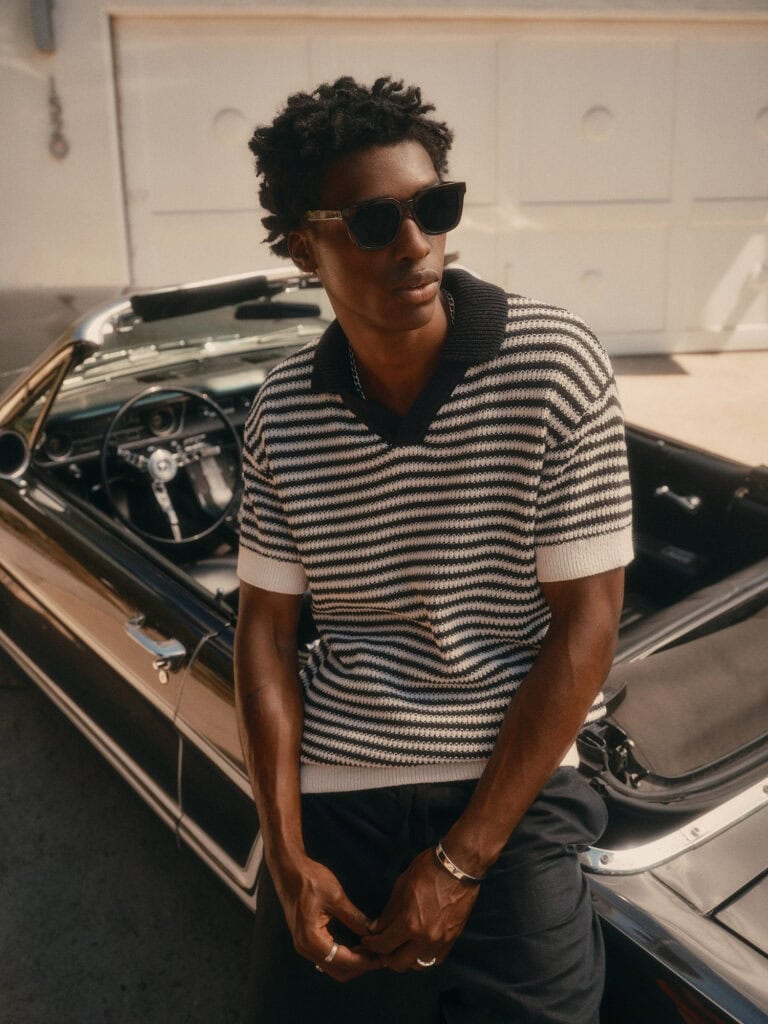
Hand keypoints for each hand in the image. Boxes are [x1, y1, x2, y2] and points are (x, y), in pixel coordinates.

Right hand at [273, 856, 382, 981]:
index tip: (383, 957)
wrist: (287, 868)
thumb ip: (354, 917)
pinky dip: (344, 955)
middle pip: (339, 971)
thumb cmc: (309, 879)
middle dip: (361, 966)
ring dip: (352, 962)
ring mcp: (304, 945)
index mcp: (311, 940)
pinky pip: (327, 956)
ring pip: (333, 966)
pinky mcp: (306, 939)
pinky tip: (357, 944)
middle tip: (381, 954)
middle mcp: (305, 948)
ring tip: (372, 950)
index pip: (344, 961)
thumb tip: (373, 932)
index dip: (365, 961)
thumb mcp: (335, 896)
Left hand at [360, 847, 478, 971]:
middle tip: (382, 946)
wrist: (459, 865)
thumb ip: (389, 912)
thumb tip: (376, 928)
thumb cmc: (427, 869)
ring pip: (418, 965)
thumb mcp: (401, 885)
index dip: (371, 945)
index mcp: (410, 923)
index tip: (366, 941)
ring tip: (400, 947)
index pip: (384, 945)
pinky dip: (424, 957)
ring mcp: (441, 941)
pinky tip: (419, 946)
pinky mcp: (453, 939)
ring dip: (406, 959)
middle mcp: (426, 938)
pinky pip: (435, 959)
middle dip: (386, 956)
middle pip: (399, 963)